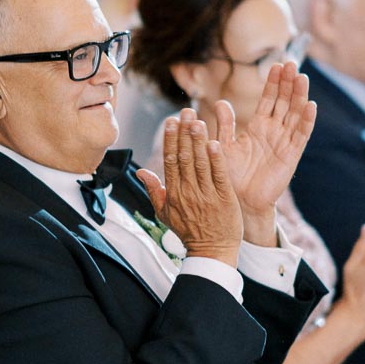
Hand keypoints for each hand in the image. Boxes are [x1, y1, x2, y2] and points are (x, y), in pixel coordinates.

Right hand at [137, 109, 242, 266]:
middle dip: (184, 134)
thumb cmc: (188, 231)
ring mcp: (206, 195)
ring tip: (197, 121)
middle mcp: (188, 192)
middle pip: (184, 158)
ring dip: (198, 141)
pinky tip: (214, 142)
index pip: (170, 162)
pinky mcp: (224, 199)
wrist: (212, 251)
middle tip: (185, 112)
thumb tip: (140, 171)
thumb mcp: (165, 213)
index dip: (170, 140)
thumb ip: (154, 190)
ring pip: (200, 164)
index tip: (170, 121)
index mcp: (173, 194)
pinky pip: (219, 176)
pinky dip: (216, 159)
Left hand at [213, 62, 316, 242]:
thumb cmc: (230, 176)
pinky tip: (311, 106)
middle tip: (291, 62)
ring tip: (302, 77)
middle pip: (285, 102)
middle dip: (288, 83)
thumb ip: (224, 125)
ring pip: (295, 114)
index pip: (269, 100)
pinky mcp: (291, 156)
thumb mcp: (224, 146)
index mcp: (258, 127)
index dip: (273, 83)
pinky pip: (301, 136)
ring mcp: (284, 143)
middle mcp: (274, 132)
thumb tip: (221, 102)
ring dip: (299, 96)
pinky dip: (306, 121)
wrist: (239, 202)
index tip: (276, 64)